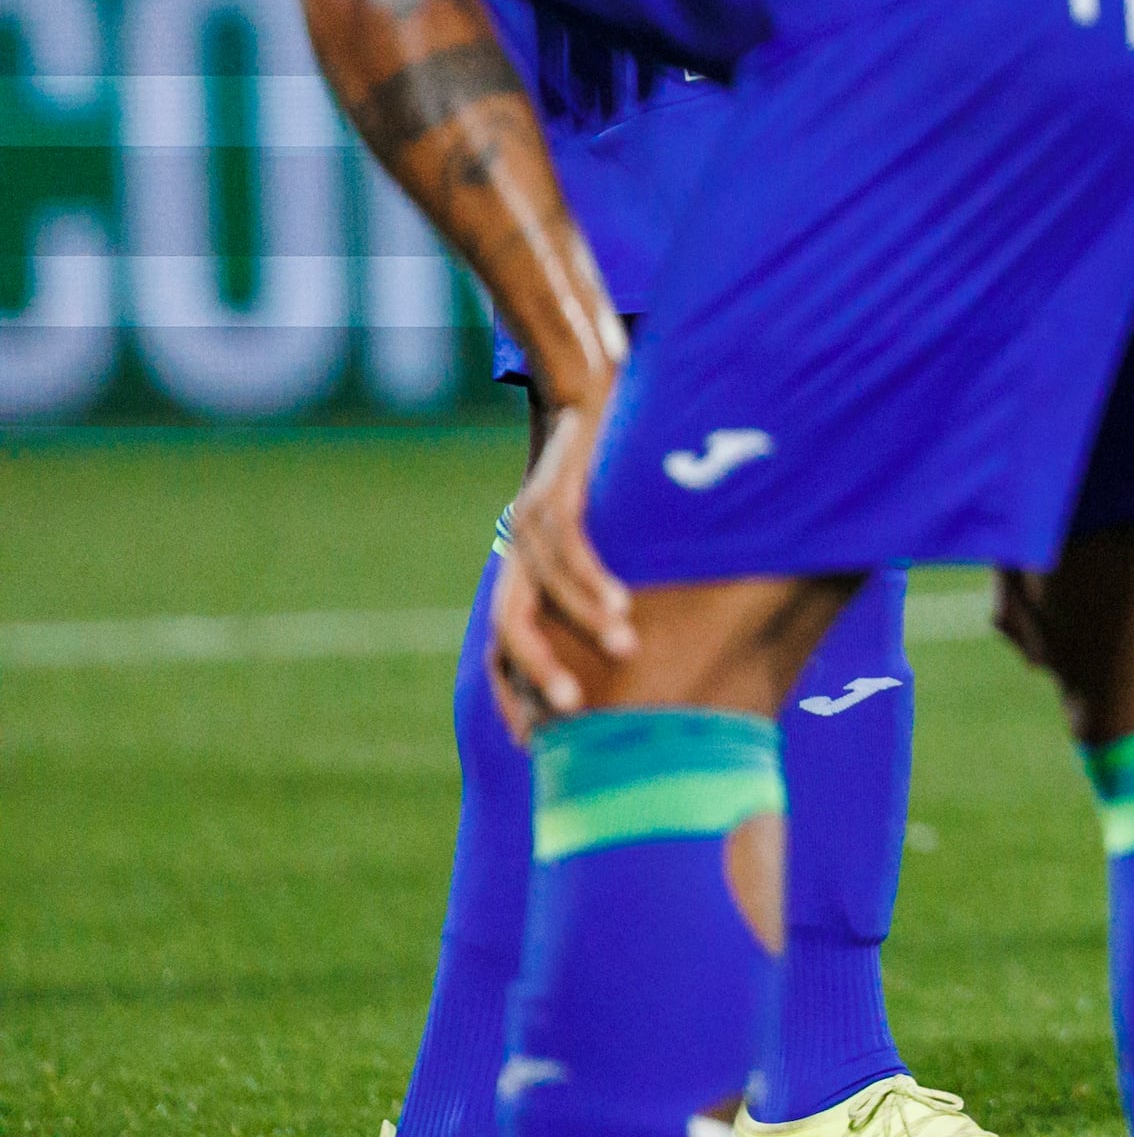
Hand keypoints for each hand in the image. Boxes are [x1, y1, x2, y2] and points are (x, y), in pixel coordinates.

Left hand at [484, 391, 635, 731]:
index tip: (536, 743)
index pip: (502, 646)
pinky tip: (623, 604)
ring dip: (588, 624)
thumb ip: (592, 577)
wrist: (584, 393)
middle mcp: (516, 553)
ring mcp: (532, 523)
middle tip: (572, 716)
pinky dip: (595, 579)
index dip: (513, 694)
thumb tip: (629, 630)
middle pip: (510, 629)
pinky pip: (573, 547)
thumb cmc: (601, 471)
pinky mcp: (558, 491)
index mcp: (519, 571)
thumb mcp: (591, 530)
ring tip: (626, 652)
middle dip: (538, 674)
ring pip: (550, 590)